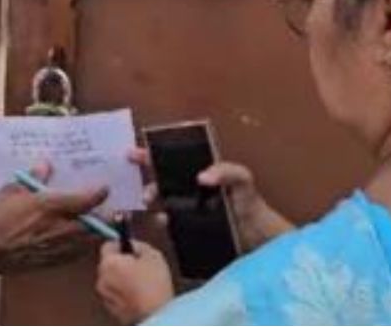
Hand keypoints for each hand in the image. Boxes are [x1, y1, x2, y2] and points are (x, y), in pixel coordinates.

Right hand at [0, 162, 108, 272]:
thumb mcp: (11, 189)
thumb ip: (33, 177)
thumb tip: (45, 166)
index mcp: (51, 206)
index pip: (87, 200)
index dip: (100, 194)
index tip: (104, 188)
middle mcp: (60, 228)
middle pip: (96, 226)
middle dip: (105, 218)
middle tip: (107, 210)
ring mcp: (57, 247)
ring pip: (89, 242)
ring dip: (96, 233)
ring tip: (96, 225)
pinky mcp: (51, 261)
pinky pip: (76, 254)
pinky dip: (82, 246)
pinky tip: (76, 240)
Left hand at [96, 240, 173, 323]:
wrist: (156, 315)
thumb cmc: (154, 287)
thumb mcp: (153, 256)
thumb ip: (139, 245)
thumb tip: (134, 245)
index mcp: (109, 263)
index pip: (107, 246)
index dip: (120, 245)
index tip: (129, 248)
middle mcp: (102, 279)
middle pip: (109, 264)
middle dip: (122, 263)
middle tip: (139, 266)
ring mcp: (106, 296)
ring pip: (112, 280)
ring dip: (122, 279)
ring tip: (141, 283)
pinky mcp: (112, 309)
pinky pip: (115, 295)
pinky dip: (124, 293)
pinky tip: (138, 294)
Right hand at [127, 148, 291, 250]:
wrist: (258, 236)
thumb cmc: (250, 202)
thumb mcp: (242, 179)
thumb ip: (226, 170)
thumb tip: (201, 176)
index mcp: (198, 171)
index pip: (170, 159)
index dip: (150, 154)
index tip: (132, 154)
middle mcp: (188, 188)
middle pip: (159, 179)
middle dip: (147, 182)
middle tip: (147, 193)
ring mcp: (187, 208)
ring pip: (161, 201)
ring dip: (153, 201)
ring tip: (154, 207)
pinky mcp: (187, 227)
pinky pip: (168, 222)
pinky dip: (162, 221)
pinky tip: (164, 222)